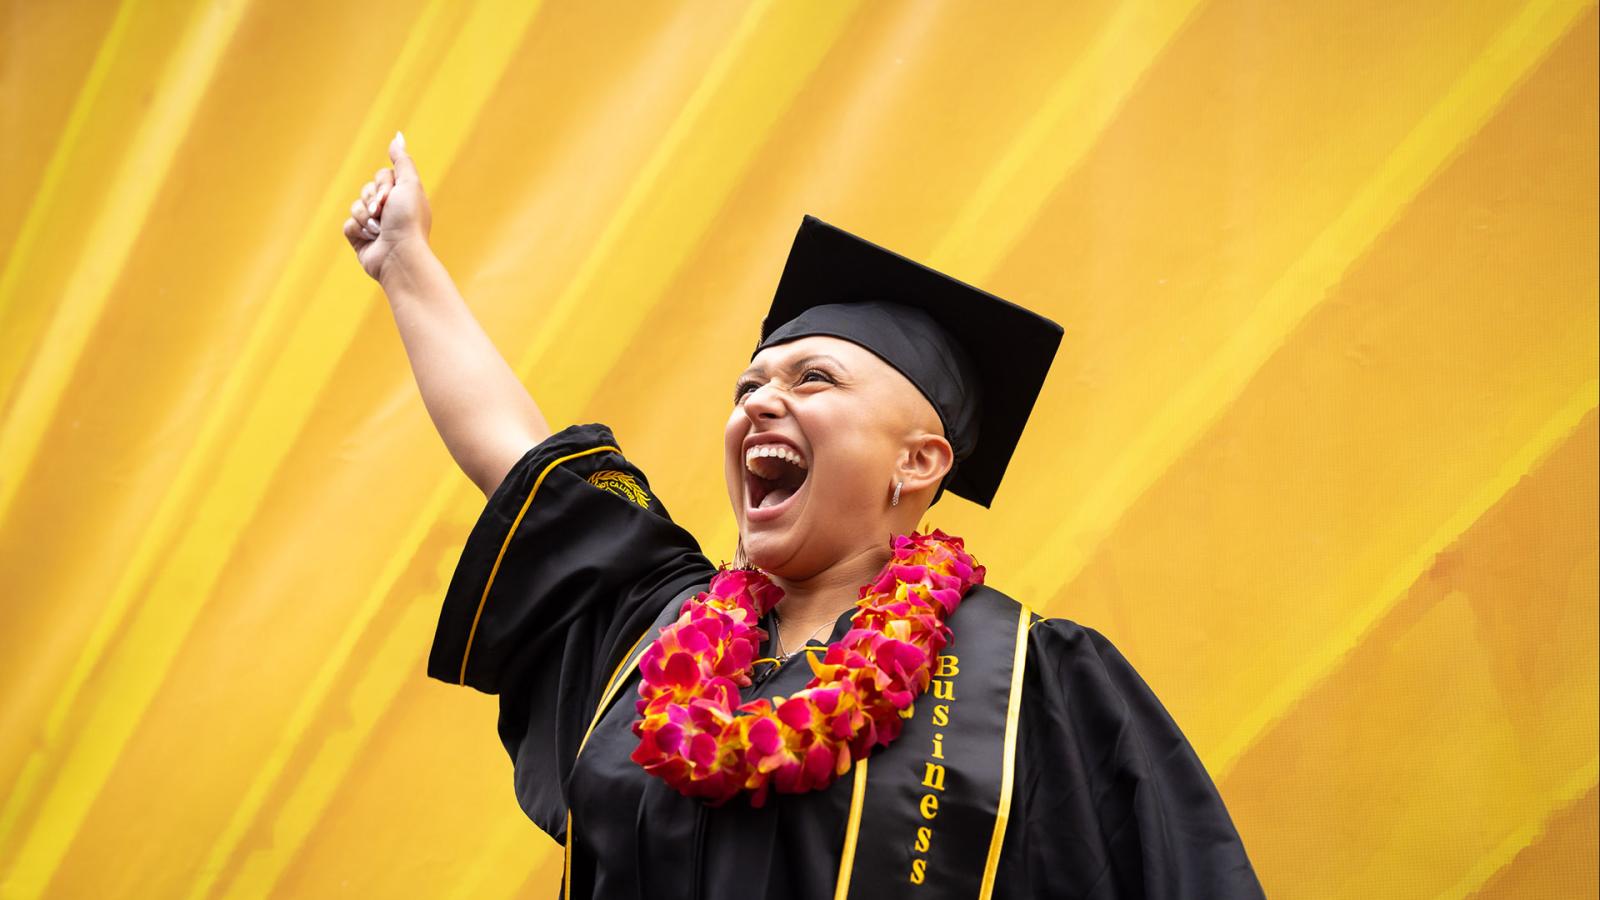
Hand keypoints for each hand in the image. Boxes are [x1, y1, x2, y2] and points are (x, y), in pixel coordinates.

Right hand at [343, 131, 432, 282]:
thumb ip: (402, 160)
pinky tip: (370, 238)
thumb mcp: (409, 184)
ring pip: (355, 206)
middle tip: (384, 213)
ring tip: (379, 229)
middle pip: (366, 188)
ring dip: (365, 216)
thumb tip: (397, 136)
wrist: (398, 255)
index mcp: (403, 197)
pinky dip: (357, 229)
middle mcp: (389, 210)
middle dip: (372, 200)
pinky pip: (348, 224)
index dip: (383, 184)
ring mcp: (375, 225)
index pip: (381, 176)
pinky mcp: (361, 239)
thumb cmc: (408, 220)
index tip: (391, 197)